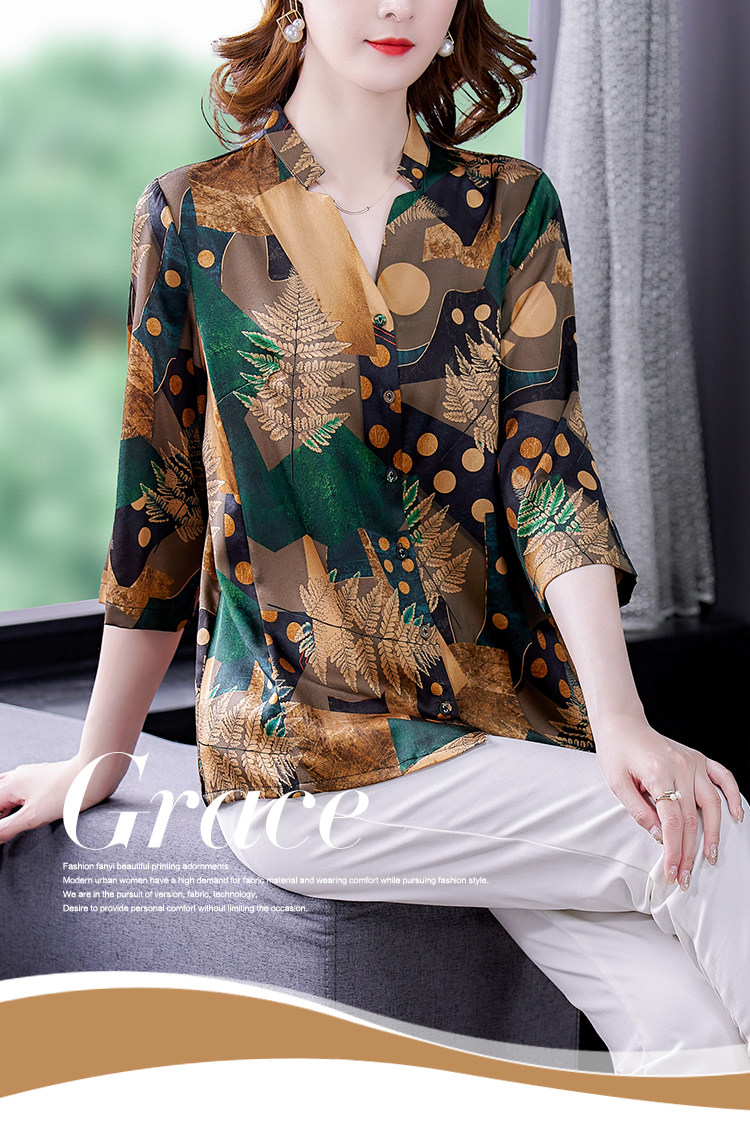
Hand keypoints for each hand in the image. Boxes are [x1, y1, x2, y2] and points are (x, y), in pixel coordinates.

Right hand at [0, 755, 124, 844]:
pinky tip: (24, 809)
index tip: (4, 834)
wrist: (93, 774)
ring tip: (10, 820)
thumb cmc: (65, 793)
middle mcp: (17, 776)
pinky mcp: (43, 776)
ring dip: (6, 808)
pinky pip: (21, 787)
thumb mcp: (32, 817)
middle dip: (1, 815)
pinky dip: (16, 800)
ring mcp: (30, 774)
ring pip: (7, 790)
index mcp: (10, 785)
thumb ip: (6, 828)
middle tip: (7, 830)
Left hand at [592, 716, 744, 887]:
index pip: (672, 821)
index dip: (673, 850)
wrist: (622, 724)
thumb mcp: (617, 784)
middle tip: (685, 875)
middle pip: (692, 817)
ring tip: (711, 857)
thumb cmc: (617, 752)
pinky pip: (724, 777)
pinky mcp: (699, 758)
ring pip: (712, 803)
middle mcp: (681, 766)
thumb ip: (640, 812)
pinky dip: (733, 796)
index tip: (671, 870)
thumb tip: (661, 837)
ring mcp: (693, 761)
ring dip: (713, 833)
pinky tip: (737, 816)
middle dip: (690, 851)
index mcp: (658, 773)